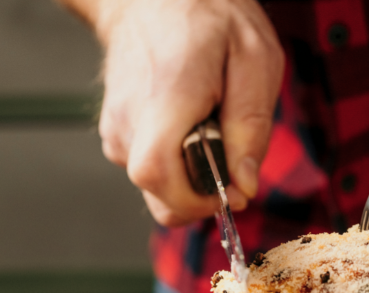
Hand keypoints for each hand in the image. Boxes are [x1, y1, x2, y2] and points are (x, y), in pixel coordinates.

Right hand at [89, 0, 283, 225]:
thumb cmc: (205, 16)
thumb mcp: (254, 58)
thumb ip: (251, 126)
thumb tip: (245, 185)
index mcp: (165, 100)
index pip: (159, 176)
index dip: (198, 199)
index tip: (230, 187)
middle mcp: (130, 122)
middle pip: (160, 197)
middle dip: (202, 195)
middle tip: (226, 154)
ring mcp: (116, 130)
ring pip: (158, 188)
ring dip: (192, 174)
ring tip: (206, 125)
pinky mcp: (115, 135)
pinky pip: (153, 170)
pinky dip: (178, 162)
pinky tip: (188, 124)